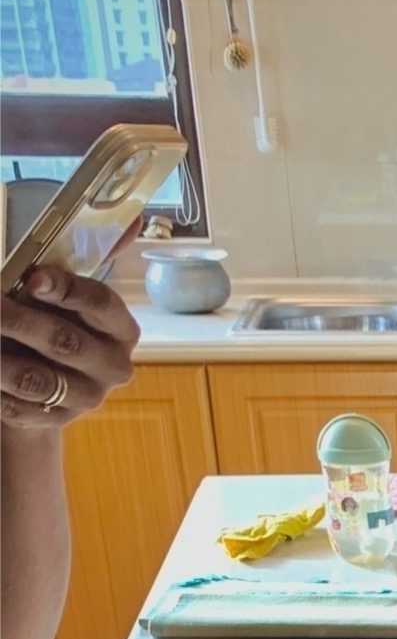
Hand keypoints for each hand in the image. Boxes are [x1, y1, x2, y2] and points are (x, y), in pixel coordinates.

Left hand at [0, 268, 137, 430]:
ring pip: (37, 380)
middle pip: (65, 342)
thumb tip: (135, 217)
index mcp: (121, 328)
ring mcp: (85, 398)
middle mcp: (112, 366)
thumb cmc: (52, 320)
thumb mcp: (65, 290)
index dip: (67, 290)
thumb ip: (85, 256)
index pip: (102, 303)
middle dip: (17, 321)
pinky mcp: (55, 421)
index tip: (31, 278)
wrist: (41, 380)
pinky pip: (17, 407)